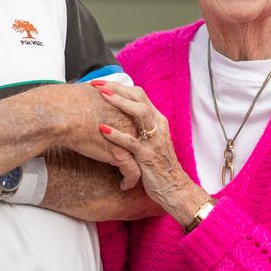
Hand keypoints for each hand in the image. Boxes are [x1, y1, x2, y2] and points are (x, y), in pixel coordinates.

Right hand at [53, 84, 141, 189]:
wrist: (64, 113)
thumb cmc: (70, 102)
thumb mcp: (90, 93)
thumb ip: (98, 93)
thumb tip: (92, 90)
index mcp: (126, 107)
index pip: (140, 122)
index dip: (138, 133)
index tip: (135, 142)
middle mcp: (132, 122)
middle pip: (146, 140)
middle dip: (144, 152)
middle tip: (142, 161)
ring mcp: (128, 139)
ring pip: (142, 159)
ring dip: (140, 169)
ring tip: (136, 177)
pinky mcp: (121, 154)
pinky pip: (132, 173)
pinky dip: (129, 180)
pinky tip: (123, 185)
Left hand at [92, 81, 209, 224]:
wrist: (174, 188)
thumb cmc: (157, 165)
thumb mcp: (150, 141)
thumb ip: (139, 127)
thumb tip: (118, 115)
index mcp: (157, 120)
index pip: (139, 94)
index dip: (119, 86)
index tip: (100, 82)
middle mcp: (158, 125)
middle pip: (139, 98)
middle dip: (117, 88)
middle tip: (96, 84)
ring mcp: (154, 140)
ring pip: (140, 113)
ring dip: (119, 103)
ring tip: (101, 96)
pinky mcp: (148, 156)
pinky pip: (132, 142)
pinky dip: (117, 134)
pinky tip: (102, 129)